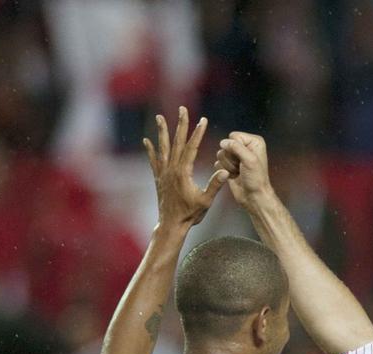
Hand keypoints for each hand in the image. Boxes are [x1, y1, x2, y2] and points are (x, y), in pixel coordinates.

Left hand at [143, 106, 228, 230]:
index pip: (192, 147)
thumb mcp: (205, 201)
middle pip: (177, 142)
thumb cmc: (190, 214)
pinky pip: (154, 160)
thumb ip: (215, 185)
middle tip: (183, 109)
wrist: (171, 224)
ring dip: (162, 131)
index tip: (203, 120)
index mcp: (183, 172)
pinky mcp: (159, 178)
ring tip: (160, 117)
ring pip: (163, 147)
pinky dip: (151, 150)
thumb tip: (225, 171)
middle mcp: (171, 169)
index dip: (198, 133)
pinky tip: (147, 140)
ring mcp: (164, 173)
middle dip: (181, 124)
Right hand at [214, 131, 272, 208]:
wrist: (253, 196)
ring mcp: (236, 156)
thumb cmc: (256, 179)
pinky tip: (233, 175)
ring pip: (221, 154)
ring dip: (228, 165)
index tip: (244, 159)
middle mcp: (245, 147)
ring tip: (238, 172)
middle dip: (231, 158)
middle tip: (241, 167)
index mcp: (254, 142)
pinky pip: (218, 162)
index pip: (234, 136)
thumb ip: (236, 147)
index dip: (235, 147)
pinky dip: (223, 170)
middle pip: (225, 145)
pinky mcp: (228, 165)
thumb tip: (223, 142)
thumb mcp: (249, 160)